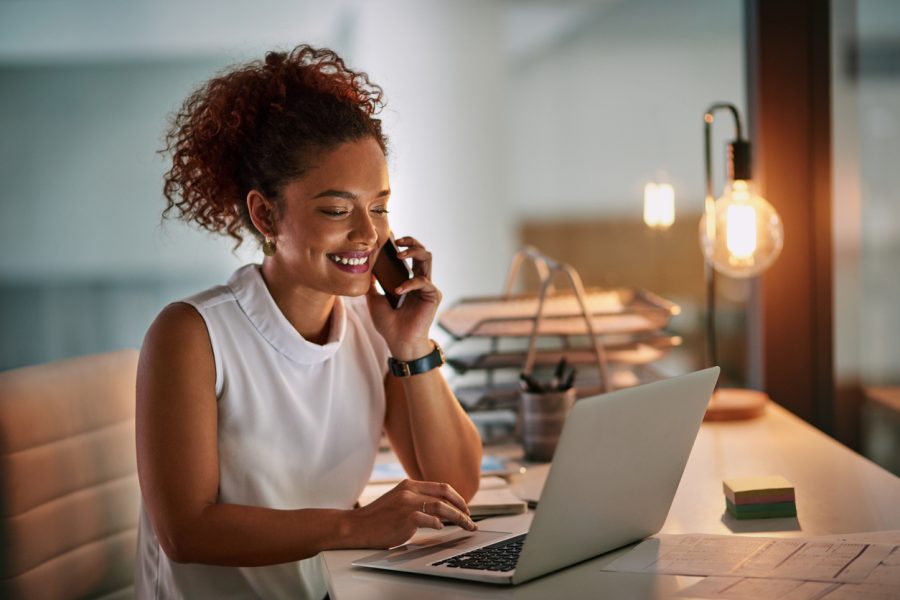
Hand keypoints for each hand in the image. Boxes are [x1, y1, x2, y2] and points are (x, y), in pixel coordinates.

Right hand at [351, 479, 476, 548]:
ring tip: (466, 526)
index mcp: (409, 484)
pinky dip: (438, 524)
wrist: (356, 527)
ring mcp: (407, 504)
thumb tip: (439, 510)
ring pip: (441, 507)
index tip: (465, 507)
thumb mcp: (397, 500)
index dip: (457, 497)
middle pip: (445, 494)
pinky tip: (442, 528)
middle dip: (462, 506)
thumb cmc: (378, 518)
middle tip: (470, 518)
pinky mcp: (405, 518)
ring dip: (458, 518)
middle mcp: (409, 491)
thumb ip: (415, 499)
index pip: (441, 486)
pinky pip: (429, 520)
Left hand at [366, 236, 441, 359]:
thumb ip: (372, 284)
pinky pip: (424, 281)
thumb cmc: (389, 324)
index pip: (409, 255)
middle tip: (397, 241)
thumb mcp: (374, 300)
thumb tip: (365, 267)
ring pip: (427, 258)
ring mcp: (428, 287)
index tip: (389, 237)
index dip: (403, 243)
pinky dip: (410, 283)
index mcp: (409, 280)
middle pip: (422, 251)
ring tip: (398, 254)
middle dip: (411, 241)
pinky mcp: (433, 295)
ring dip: (413, 251)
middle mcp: (420, 281)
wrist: (399, 342)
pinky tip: (399, 290)